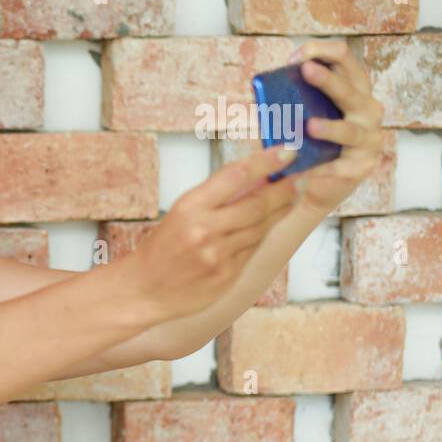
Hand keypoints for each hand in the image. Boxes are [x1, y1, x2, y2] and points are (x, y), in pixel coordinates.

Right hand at [121, 145, 297, 323]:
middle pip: (258, 204)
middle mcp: (205, 231)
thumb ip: (216, 198)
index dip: (266, 162)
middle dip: (284, 189)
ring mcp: (218, 256)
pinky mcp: (227, 275)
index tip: (287, 151)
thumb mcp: (180, 214)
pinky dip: (262, 234)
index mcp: (189, 208)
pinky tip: (267, 225)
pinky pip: (253, 249)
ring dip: (280, 210)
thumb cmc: (160, 249)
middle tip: (299, 177)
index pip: (235, 176)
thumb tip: (256, 179)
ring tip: (290, 197)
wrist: (143, 290)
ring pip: (261, 227)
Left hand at [284, 40, 385, 213]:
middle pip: (352, 89)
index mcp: (353, 90)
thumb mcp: (298, 116)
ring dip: (331, 128)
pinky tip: (306, 170)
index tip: (296, 57)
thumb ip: (288, 101)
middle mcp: (366, 110)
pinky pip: (341, 166)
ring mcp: (369, 138)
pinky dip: (322, 168)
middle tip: (306, 69)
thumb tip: (261, 90)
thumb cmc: (308, 143)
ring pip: (350, 130)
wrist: (314, 185)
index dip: (323, 52)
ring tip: (310, 126)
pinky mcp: (362, 166)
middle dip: (329, 79)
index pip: (346, 61)